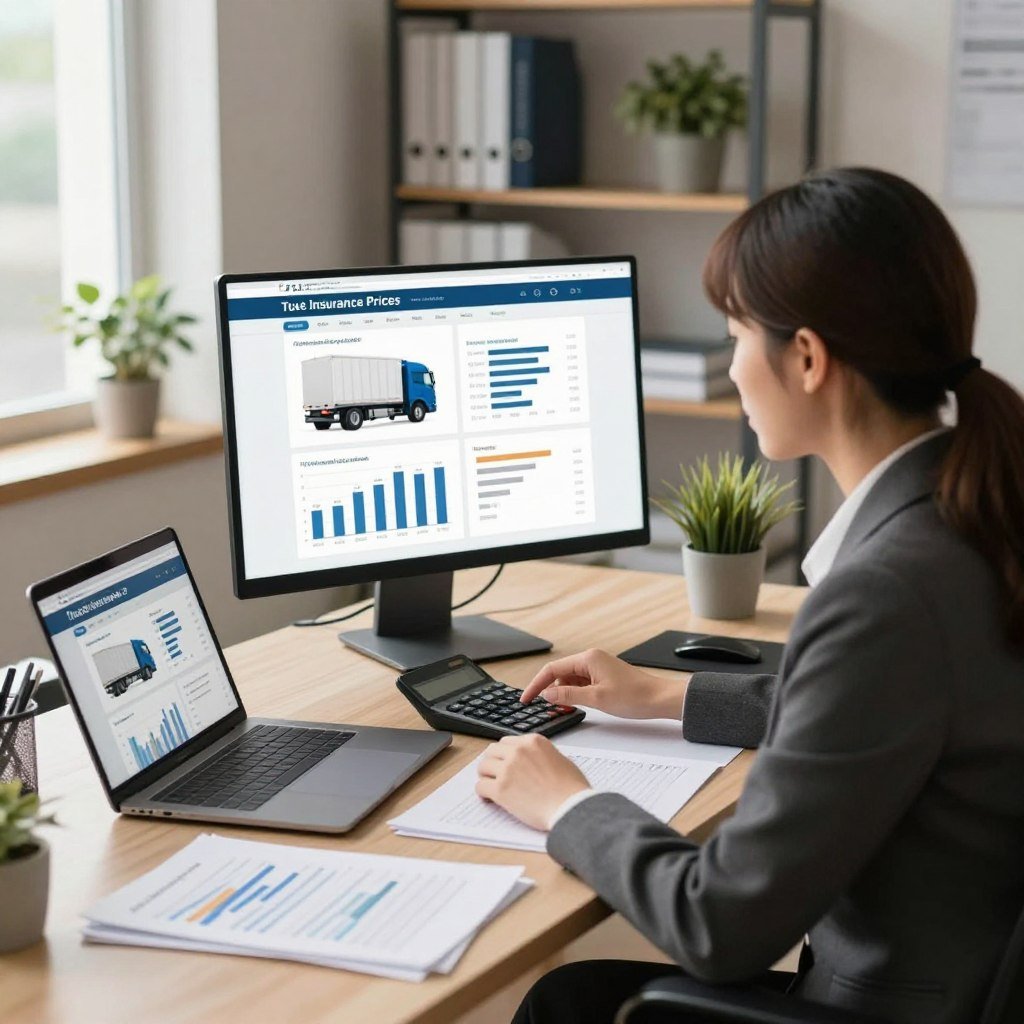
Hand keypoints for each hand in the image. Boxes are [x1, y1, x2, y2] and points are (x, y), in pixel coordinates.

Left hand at [475, 734, 589, 830]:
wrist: (571, 808)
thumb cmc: (572, 789)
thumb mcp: (561, 759)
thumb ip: (542, 755)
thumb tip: (534, 761)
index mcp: (533, 741)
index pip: (507, 742)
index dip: (504, 754)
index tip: (503, 762)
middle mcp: (518, 751)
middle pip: (492, 751)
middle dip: (492, 761)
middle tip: (493, 772)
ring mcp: (508, 769)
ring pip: (483, 766)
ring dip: (485, 775)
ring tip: (489, 784)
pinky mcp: (500, 789)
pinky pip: (480, 786)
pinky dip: (483, 792)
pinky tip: (489, 798)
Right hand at [519, 648, 685, 720]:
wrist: (660, 699)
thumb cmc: (634, 696)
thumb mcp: (596, 699)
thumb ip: (568, 695)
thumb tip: (547, 694)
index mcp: (588, 659)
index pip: (552, 669)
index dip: (537, 684)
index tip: (526, 698)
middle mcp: (591, 659)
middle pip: (560, 673)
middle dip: (549, 690)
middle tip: (543, 708)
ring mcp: (597, 668)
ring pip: (570, 680)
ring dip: (563, 693)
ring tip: (561, 709)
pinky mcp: (603, 677)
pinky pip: (581, 684)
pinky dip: (574, 694)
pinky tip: (574, 705)